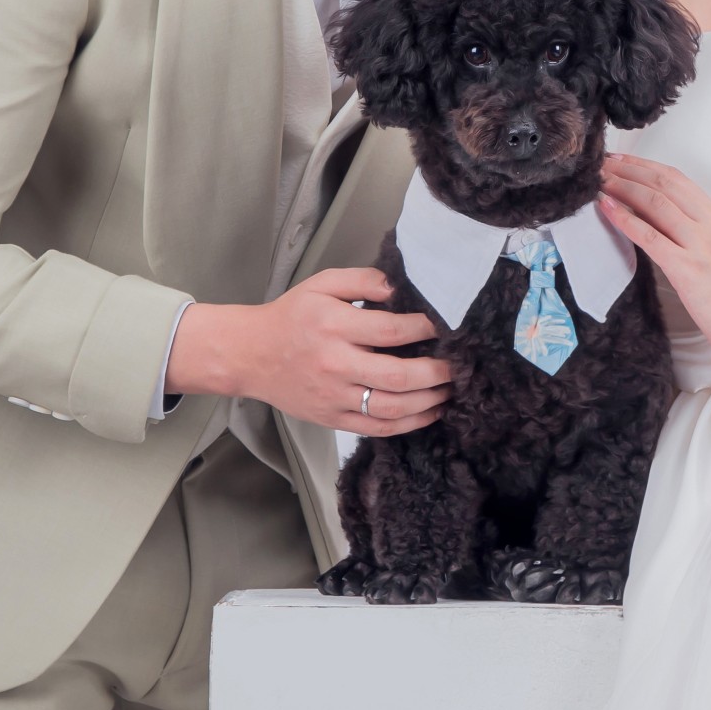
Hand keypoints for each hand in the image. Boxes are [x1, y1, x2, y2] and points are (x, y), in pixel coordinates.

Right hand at [164, 268, 452, 434]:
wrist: (250, 355)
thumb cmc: (290, 317)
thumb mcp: (322, 284)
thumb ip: (364, 281)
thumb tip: (401, 287)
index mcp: (334, 326)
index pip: (391, 331)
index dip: (425, 329)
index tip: (445, 326)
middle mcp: (335, 364)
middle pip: (398, 376)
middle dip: (437, 372)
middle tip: (459, 365)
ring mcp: (334, 397)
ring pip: (392, 408)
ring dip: (429, 401)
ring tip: (450, 391)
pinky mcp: (333, 419)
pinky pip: (377, 428)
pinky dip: (409, 424)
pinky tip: (429, 412)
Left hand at [597, 155, 710, 384]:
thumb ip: (690, 227)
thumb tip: (649, 212)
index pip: (675, 179)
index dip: (643, 166)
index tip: (619, 161)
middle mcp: (709, 224)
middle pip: (662, 184)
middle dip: (628, 171)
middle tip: (601, 167)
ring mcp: (699, 245)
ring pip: (655, 203)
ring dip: (622, 189)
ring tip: (599, 183)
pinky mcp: (687, 268)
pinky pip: (650, 236)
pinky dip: (625, 219)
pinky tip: (608, 210)